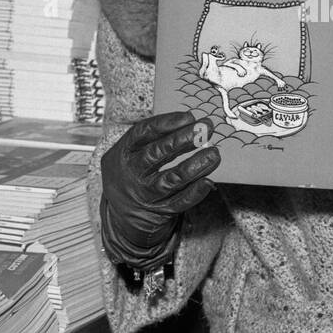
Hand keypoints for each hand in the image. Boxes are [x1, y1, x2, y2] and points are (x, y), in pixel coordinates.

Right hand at [99, 111, 219, 266]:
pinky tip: (208, 181)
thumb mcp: (130, 152)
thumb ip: (155, 137)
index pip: (143, 133)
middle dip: (183, 140)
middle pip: (157, 154)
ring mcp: (145, 194)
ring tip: (214, 154)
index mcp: (124, 152)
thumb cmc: (132, 173)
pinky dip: (195, 193)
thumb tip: (190, 120)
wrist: (119, 215)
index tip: (189, 117)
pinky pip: (179, 203)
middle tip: (205, 129)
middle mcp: (132, 173)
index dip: (166, 123)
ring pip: (171, 179)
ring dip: (194, 166)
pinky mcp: (159, 211)